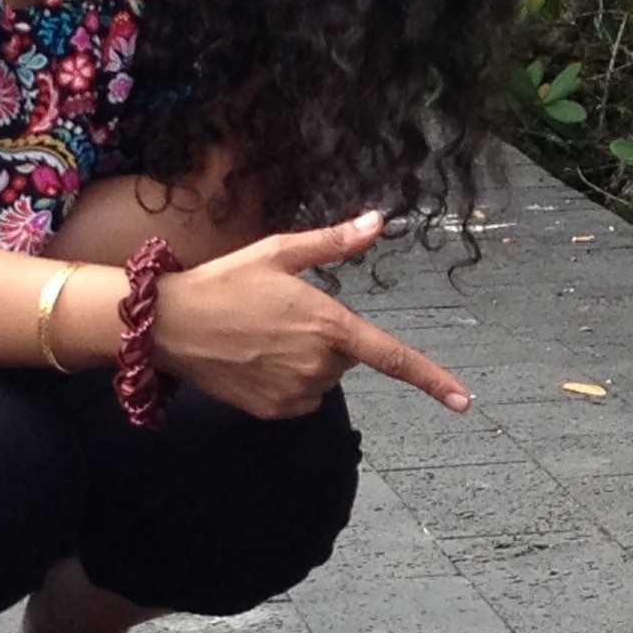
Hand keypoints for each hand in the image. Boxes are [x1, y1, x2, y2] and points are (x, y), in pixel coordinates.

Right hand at [153, 210, 471, 420]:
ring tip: (262, 334)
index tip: (465, 401)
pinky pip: (301, 396)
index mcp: (329, 325)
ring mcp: (297, 392)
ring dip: (307, 358)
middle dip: (328, 336)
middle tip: (282, 315)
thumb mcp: (279, 252)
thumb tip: (378, 221)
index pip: (393, 357)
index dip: (433, 380)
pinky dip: (288, 380)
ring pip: (324, 376)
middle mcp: (319, 364)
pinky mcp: (275, 411)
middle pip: (348, 355)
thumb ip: (335, 243)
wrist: (167, 326)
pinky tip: (256, 358)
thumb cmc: (224, 283)